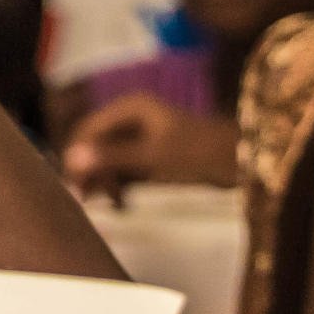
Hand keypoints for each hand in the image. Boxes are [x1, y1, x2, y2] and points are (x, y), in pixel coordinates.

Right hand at [58, 94, 240, 197]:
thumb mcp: (153, 155)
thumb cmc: (199, 152)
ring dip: (104, 181)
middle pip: (96, 145)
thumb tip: (71, 159)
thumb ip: (112, 157)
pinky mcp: (152, 157)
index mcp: (130, 108)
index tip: (73, 185)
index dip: (76, 155)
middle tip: (86, 201)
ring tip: (108, 205)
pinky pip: (125, 170)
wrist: (242, 161)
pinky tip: (121, 203)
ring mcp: (142, 138)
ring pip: (109, 160)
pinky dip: (120, 185)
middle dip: (90, 171)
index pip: (88, 130)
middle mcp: (132, 119)